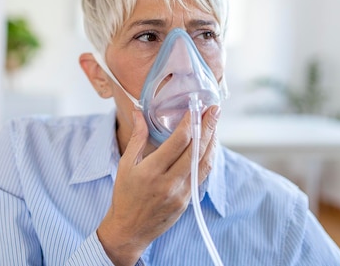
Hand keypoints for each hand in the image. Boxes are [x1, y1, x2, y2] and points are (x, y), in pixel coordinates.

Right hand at [97, 105, 219, 265]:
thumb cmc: (124, 196)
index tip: (196, 108)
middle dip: (207, 127)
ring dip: (212, 141)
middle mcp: (169, 182)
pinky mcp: (187, 201)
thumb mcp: (125, 165)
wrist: (129, 231)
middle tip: (214, 109)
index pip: (178, 142)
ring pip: (203, 163)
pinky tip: (209, 145)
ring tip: (215, 124)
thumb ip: (137, 137)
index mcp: (151, 171)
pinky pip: (202, 175)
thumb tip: (139, 112)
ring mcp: (181, 193)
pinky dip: (208, 158)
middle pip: (196, 149)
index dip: (190, 122)